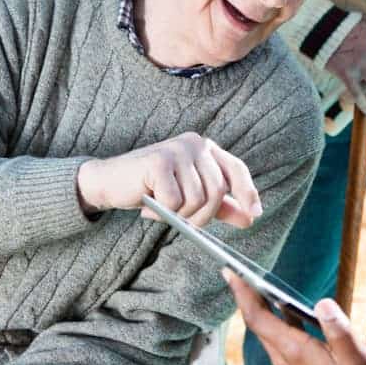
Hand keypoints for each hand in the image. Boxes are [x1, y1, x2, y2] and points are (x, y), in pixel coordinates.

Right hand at [76, 132, 260, 227]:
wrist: (110, 182)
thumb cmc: (152, 188)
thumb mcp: (191, 196)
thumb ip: (220, 205)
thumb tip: (249, 218)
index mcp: (206, 148)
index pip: (236, 169)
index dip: (248, 192)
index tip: (255, 214)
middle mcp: (195, 144)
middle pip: (217, 190)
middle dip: (202, 216)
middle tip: (181, 221)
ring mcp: (177, 150)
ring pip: (196, 199)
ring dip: (180, 215)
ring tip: (161, 209)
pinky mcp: (159, 162)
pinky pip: (175, 201)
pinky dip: (163, 212)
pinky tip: (150, 205)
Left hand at [225, 269, 365, 364]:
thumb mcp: (356, 357)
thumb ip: (338, 329)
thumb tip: (322, 302)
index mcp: (296, 351)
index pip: (259, 318)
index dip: (243, 294)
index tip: (231, 273)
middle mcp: (285, 358)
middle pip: (256, 323)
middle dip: (246, 296)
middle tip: (239, 272)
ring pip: (265, 332)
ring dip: (258, 308)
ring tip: (257, 285)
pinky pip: (275, 339)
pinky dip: (273, 319)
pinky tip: (284, 310)